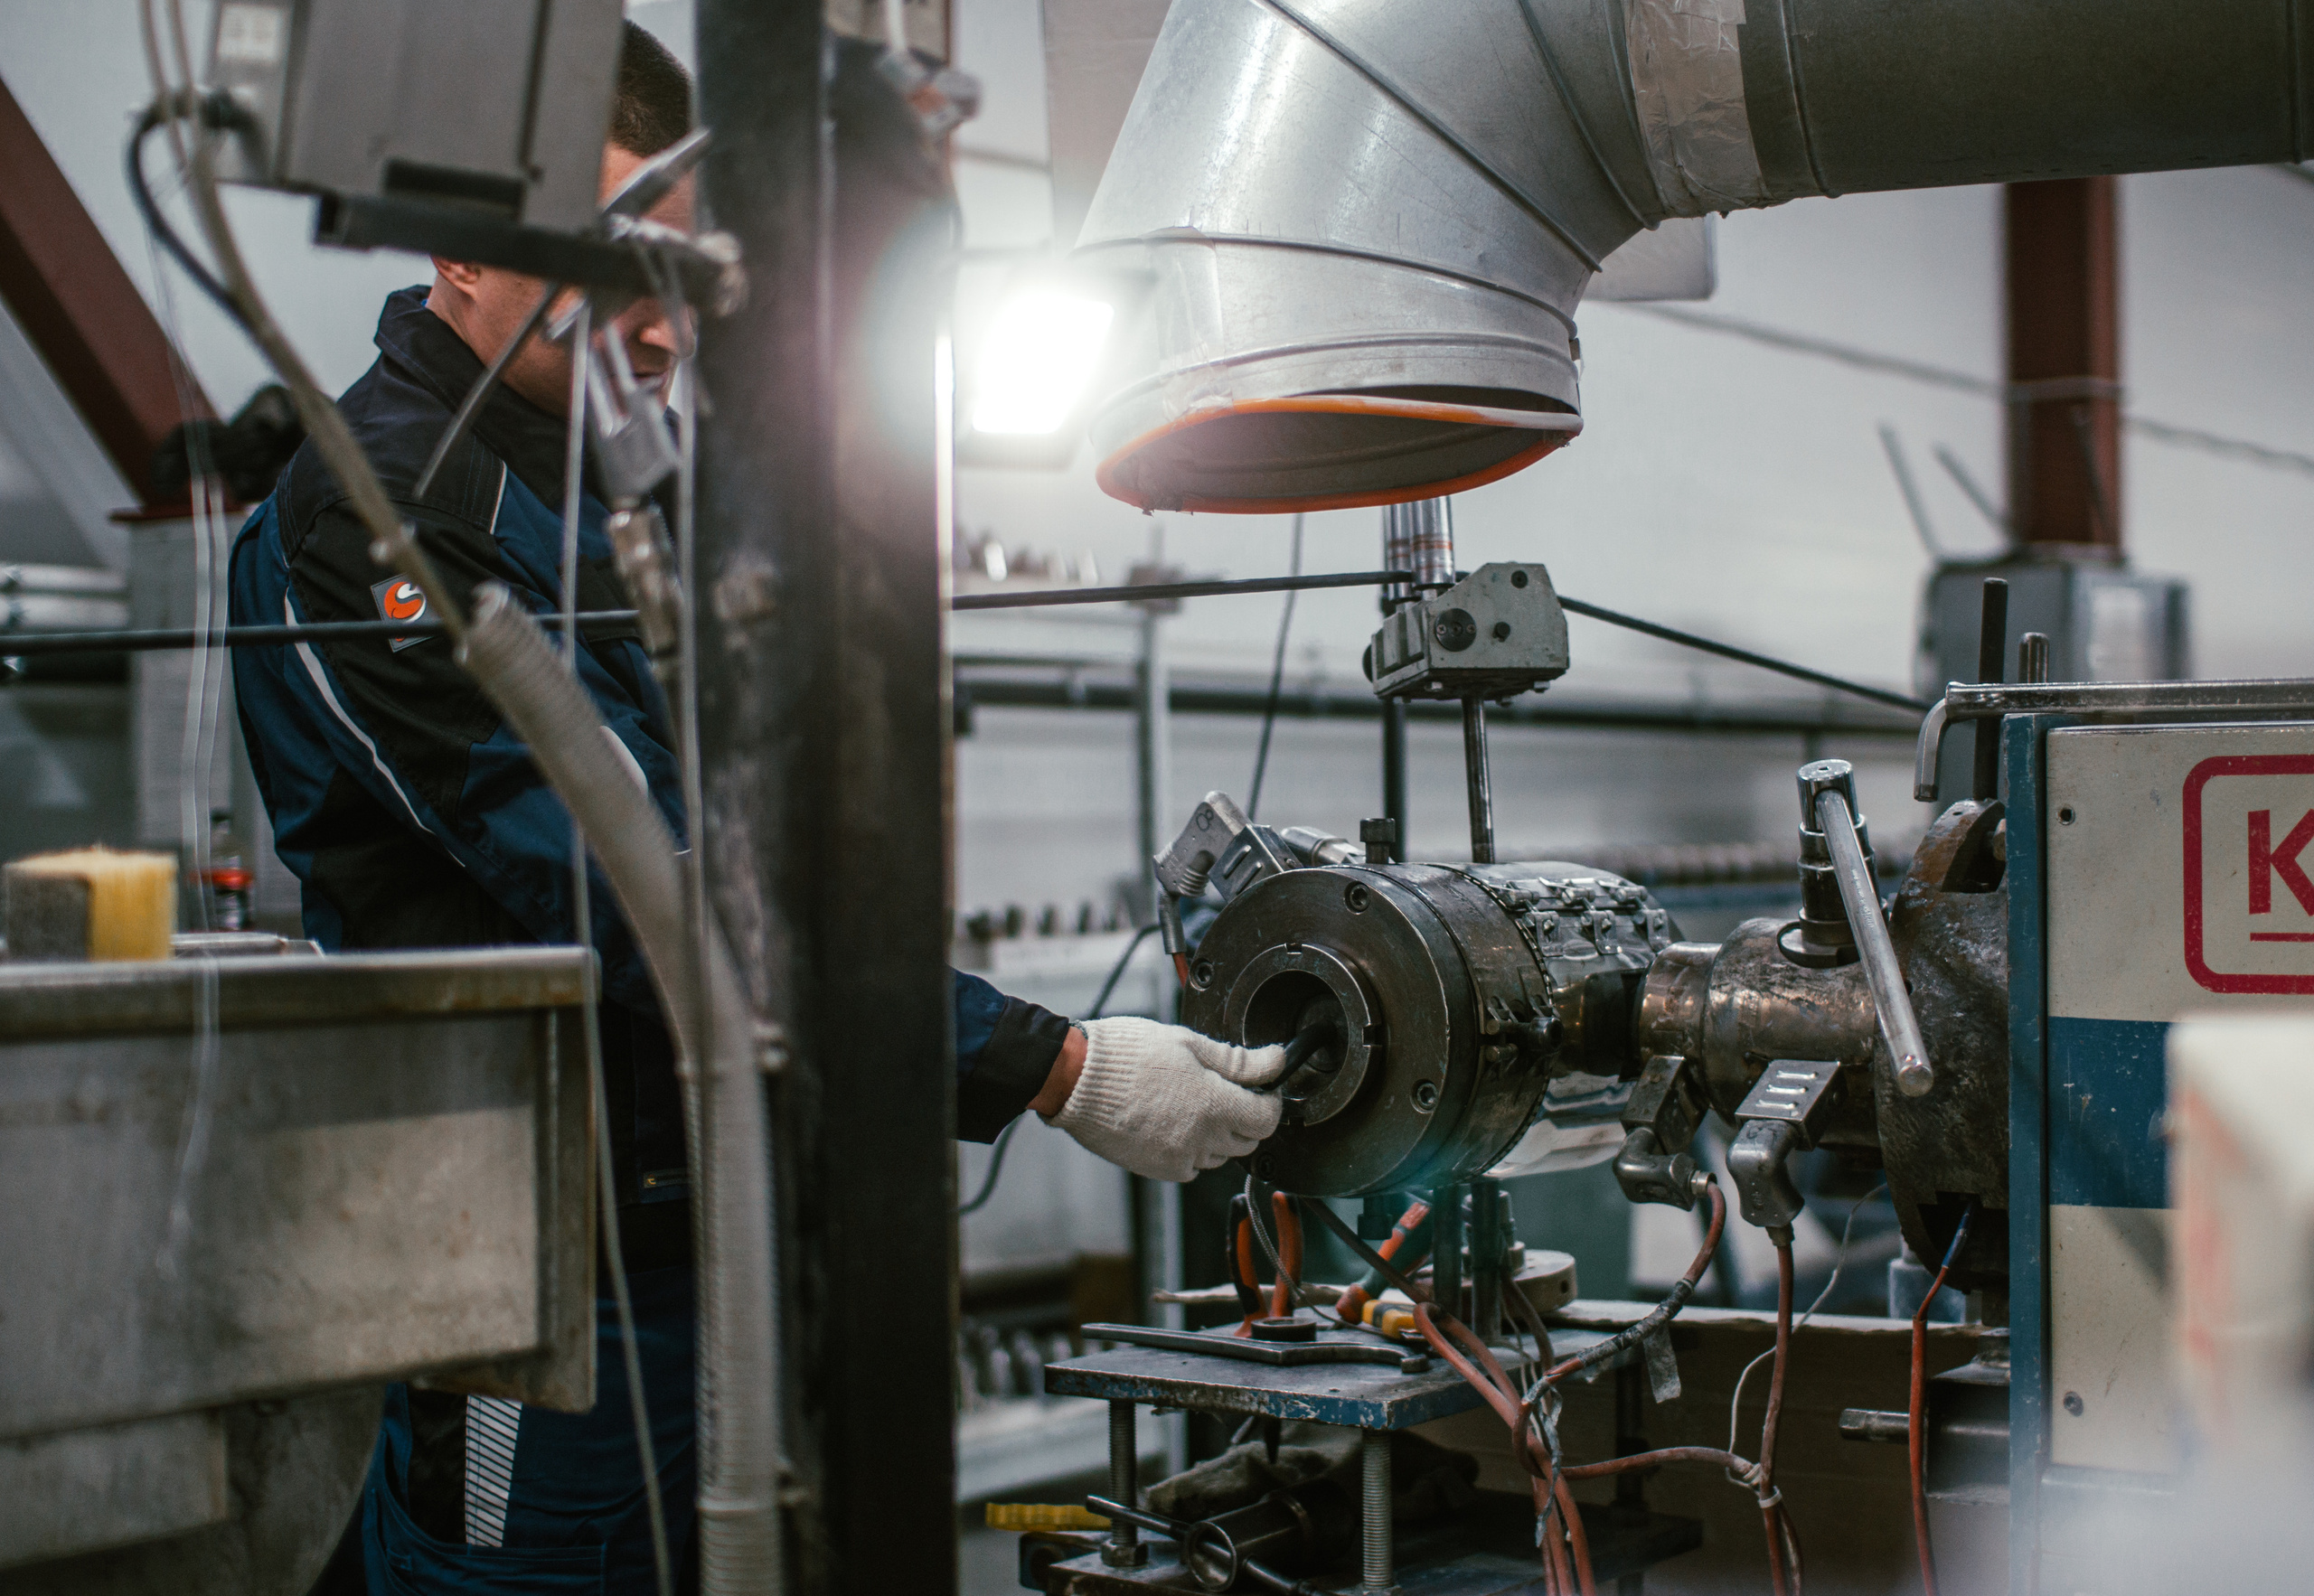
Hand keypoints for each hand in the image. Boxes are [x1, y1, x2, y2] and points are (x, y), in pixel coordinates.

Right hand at [1039, 1018, 1289, 1182]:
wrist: (1076, 1078)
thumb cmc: (1127, 1054)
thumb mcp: (1188, 1043)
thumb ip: (1238, 1060)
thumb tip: (1276, 1060)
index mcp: (1213, 1104)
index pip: (1267, 1119)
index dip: (1271, 1101)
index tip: (1263, 1088)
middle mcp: (1200, 1138)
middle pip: (1248, 1140)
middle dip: (1245, 1115)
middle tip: (1224, 1089)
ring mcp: (1178, 1157)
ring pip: (1221, 1154)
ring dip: (1219, 1133)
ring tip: (1191, 1102)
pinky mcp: (1158, 1169)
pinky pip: (1192, 1166)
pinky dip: (1193, 1149)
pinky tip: (1174, 1122)